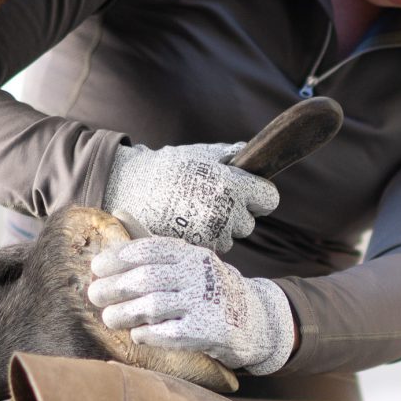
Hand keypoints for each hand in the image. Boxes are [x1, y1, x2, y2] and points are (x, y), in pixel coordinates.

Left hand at [87, 237, 294, 374]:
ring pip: (153, 306)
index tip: (96, 267)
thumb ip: (150, 241)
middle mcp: (199, 275)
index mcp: (191, 254)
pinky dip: (148, 334)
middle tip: (93, 295)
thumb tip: (118, 213)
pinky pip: (169, 333)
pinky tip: (137, 334)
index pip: (148, 249)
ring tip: (109, 318)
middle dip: (113, 287)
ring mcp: (205, 303)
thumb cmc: (206, 288)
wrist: (252, 319)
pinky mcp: (209, 331)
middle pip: (146, 278)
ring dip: (124, 313)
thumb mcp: (184, 259)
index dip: (117, 257)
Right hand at [104, 140, 278, 252]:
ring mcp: (212, 232)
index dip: (260, 196)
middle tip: (212, 203)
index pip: (270, 199)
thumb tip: (250, 153)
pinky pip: (212, 247)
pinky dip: (204, 240)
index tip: (250, 195)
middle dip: (236, 214)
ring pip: (230, 238)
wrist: (131, 188)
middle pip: (249, 223)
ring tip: (194, 213)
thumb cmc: (167, 167)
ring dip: (219, 230)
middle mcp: (227, 211)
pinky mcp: (197, 247)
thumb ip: (230, 155)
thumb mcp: (201, 153)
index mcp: (234, 185)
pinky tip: (186, 225)